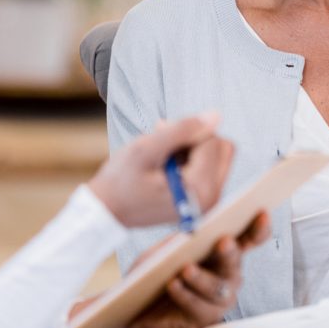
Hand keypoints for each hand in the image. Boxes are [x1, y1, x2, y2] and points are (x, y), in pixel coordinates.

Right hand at [88, 113, 233, 227]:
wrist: (105, 211)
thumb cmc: (121, 181)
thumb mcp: (147, 149)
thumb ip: (182, 130)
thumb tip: (216, 115)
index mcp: (201, 189)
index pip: (211, 140)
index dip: (186, 130)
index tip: (161, 134)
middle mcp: (211, 198)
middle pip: (223, 147)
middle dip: (196, 138)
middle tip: (164, 143)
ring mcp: (208, 201)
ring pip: (218, 155)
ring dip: (193, 148)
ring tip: (162, 155)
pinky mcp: (202, 200)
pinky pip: (209, 167)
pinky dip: (191, 159)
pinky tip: (166, 163)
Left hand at [122, 211, 271, 327]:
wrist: (134, 309)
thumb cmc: (152, 276)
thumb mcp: (162, 252)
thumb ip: (179, 241)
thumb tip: (194, 231)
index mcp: (221, 254)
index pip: (246, 240)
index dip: (257, 228)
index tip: (262, 213)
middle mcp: (226, 276)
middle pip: (235, 263)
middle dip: (230, 252)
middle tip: (224, 242)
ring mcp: (218, 300)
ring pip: (218, 287)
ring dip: (202, 277)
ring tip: (185, 269)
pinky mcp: (204, 320)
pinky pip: (199, 307)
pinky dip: (185, 294)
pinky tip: (173, 284)